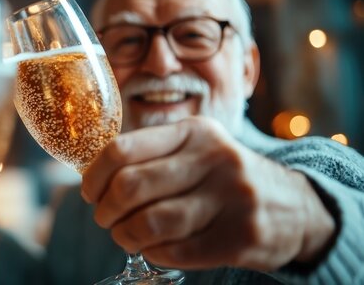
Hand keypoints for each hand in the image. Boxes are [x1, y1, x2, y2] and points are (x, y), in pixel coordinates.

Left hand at [82, 116, 334, 270]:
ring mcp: (231, 198)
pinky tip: (153, 247)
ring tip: (125, 236)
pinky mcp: (239, 237)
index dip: (94, 176)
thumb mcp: (197, 148)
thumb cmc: (226, 177)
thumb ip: (153, 154)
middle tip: (105, 218)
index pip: (122, 149)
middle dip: (105, 210)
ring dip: (125, 235)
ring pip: (150, 222)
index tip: (90, 192)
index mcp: (194, 132)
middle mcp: (214, 158)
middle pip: (130, 186)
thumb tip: (94, 175)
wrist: (296, 206)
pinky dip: (152, 252)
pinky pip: (174, 251)